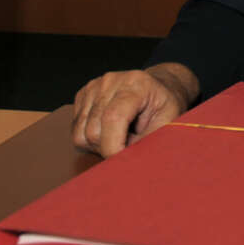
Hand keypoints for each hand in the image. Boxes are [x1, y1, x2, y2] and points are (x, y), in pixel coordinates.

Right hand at [71, 62, 199, 156]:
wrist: (159, 86)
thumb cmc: (165, 105)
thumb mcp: (168, 122)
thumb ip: (147, 142)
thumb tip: (126, 163)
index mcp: (136, 84)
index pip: (113, 118)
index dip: (113, 146)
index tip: (122, 162)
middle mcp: (111, 81)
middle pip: (93, 130)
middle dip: (109, 148)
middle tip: (128, 144)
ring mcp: (94, 86)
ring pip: (79, 133)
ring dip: (98, 145)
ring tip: (119, 136)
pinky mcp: (83, 94)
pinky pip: (75, 129)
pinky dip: (89, 138)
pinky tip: (108, 130)